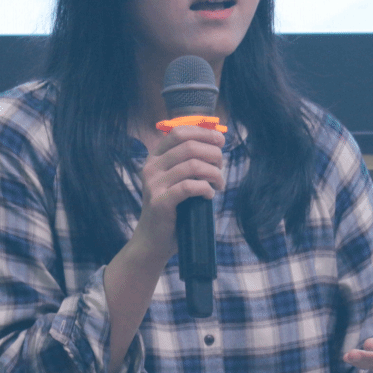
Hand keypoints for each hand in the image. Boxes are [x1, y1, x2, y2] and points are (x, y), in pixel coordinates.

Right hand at [132, 124, 225, 258]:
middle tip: (221, 166)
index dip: (203, 132)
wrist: (153, 240)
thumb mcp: (176, 179)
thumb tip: (217, 144)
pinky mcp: (160, 202)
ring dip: (213, 173)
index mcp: (155, 158)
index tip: (220, 140)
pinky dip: (206, 188)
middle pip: (189, 146)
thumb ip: (189, 161)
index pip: (178, 132)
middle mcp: (151, 167)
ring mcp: (153, 185)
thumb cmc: (172, 208)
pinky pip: (190, 187)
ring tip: (219, 184)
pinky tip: (210, 195)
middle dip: (213, 153)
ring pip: (192, 165)